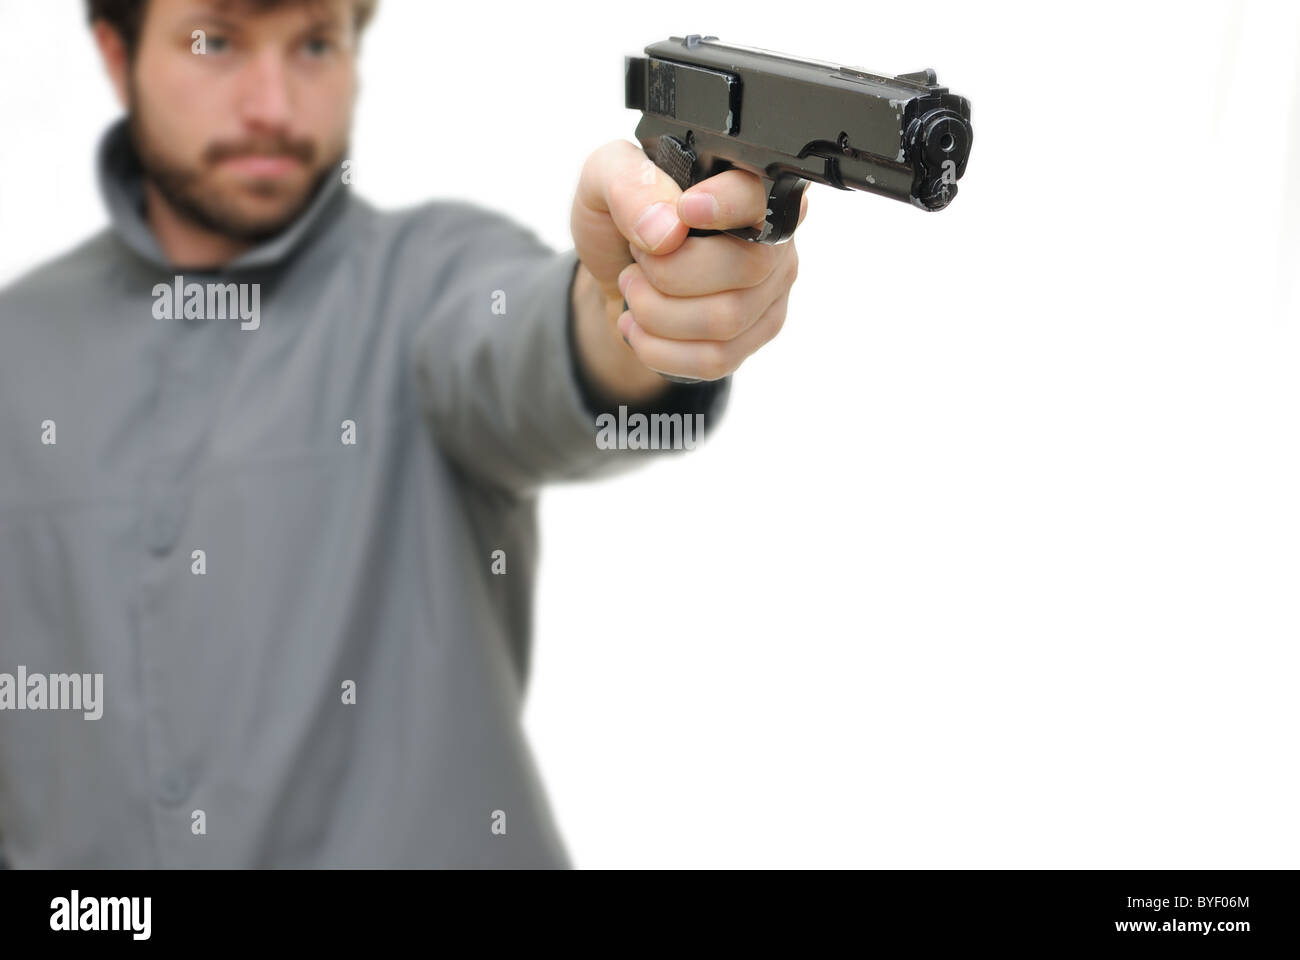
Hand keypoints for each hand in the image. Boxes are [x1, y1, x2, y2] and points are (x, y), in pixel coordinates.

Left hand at [571, 139, 806, 390]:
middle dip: (670, 273)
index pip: (761, 193)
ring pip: (726, 320)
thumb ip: (628, 184)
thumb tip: (667, 228)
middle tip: (637, 260)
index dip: (728, 204)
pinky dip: (660, 349)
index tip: (686, 209)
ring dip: (657, 313)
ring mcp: (770, 290)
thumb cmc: (620, 217)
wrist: (616, 271)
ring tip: (634, 290)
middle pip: (746, 267)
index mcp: (745, 181)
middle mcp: (772, 236)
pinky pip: (716, 359)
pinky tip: (638, 329)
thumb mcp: (603, 179)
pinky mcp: (754, 335)